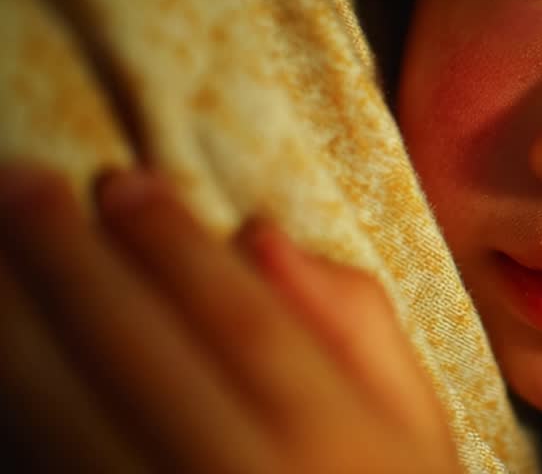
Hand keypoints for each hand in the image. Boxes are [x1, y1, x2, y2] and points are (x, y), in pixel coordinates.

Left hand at [0, 166, 459, 472]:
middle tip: (15, 181)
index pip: (238, 317)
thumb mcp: (418, 425)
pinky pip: (50, 468)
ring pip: (66, 417)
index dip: (172, 244)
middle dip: (70, 260)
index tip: (121, 180)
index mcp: (332, 437)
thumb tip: (259, 236)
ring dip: (13, 331)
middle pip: (138, 353)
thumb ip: (357, 327)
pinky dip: (15, 415)